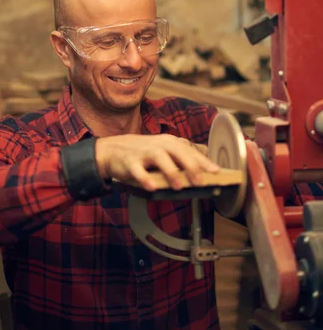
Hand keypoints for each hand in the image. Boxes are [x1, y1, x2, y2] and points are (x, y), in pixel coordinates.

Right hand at [95, 134, 218, 191]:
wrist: (113, 149)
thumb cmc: (144, 153)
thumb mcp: (163, 151)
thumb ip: (180, 160)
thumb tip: (203, 173)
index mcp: (168, 142)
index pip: (188, 150)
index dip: (202, 160)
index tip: (216, 171)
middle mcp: (157, 145)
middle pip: (176, 151)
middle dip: (189, 165)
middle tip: (200, 181)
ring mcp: (143, 153)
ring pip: (158, 158)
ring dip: (170, 171)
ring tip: (179, 186)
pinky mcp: (129, 162)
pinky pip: (137, 171)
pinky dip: (145, 179)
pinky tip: (152, 187)